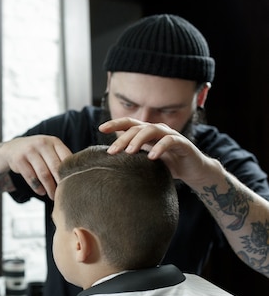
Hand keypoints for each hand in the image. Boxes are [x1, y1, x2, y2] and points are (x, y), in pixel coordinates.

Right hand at [0, 135, 71, 198]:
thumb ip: (61, 159)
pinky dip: (37, 187)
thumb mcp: (50, 150)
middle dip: (61, 183)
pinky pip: (31, 177)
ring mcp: (29, 151)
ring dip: (49, 188)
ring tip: (53, 196)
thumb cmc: (38, 153)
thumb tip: (78, 178)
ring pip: (43, 174)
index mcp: (54, 141)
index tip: (74, 184)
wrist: (13, 148)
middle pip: (56, 167)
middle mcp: (42, 143)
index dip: (71, 172)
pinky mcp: (19, 159)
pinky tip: (42, 192)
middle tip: (65, 194)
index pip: (67, 157)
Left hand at [99, 117, 213, 184]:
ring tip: (129, 151)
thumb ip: (131, 159)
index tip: (101, 129)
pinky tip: (151, 157)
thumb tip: (107, 165)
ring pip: (152, 130)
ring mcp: (171, 135)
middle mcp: (158, 130)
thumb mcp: (144, 162)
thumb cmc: (166, 166)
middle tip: (112, 151)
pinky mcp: (183, 143)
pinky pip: (170, 141)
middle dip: (123, 138)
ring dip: (138, 140)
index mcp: (147, 133)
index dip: (115, 124)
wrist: (193, 171)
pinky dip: (160, 147)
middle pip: (137, 128)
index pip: (129, 124)